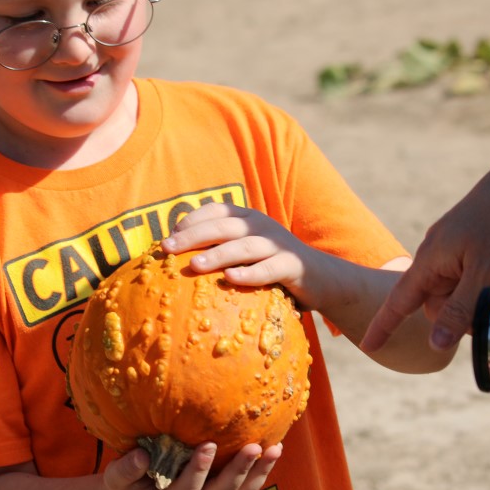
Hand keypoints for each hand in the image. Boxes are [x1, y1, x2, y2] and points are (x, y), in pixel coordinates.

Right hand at [103, 441, 282, 489]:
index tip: (208, 444)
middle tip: (253, 447)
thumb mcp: (116, 478)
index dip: (199, 470)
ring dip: (259, 473)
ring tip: (275, 448)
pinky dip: (261, 473)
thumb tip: (141, 455)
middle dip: (239, 470)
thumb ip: (126, 469)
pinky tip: (274, 451)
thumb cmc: (127, 484)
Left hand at [161, 203, 322, 304]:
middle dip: (193, 235)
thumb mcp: (248, 252)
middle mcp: (262, 227)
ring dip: (218, 254)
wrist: (322, 278)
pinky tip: (231, 279)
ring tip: (195, 264)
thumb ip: (223, 249)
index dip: (192, 219)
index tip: (170, 234)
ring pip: (244, 246)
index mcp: (249, 219)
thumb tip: (181, 262)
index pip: (216, 210)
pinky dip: (250, 273)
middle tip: (167, 248)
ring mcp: (278, 245)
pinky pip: (269, 269)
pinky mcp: (292, 266)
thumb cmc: (274, 267)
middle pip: (224, 226)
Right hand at [362, 125, 489, 352]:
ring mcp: (457, 247)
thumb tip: (435, 344)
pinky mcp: (477, 243)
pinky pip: (474, 275)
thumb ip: (460, 311)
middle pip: (437, 302)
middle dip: (460, 312)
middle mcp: (438, 253)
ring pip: (459, 290)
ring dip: (479, 295)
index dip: (384, 326)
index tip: (368, 346)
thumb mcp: (486, 274)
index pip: (399, 302)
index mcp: (431, 260)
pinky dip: (489, 281)